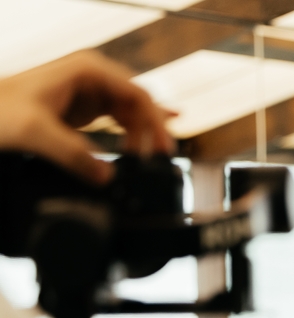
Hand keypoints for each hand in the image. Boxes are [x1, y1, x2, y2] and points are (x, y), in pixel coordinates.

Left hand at [0, 50, 172, 183]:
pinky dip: (131, 136)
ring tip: (146, 161)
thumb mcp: (35, 132)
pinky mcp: (84, 109)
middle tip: (161, 160)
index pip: (138, 94)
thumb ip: (73, 155)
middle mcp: (92, 77)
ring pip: (132, 113)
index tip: (165, 150)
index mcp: (87, 70)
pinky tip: (142, 149)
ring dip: (142, 136)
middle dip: (153, 131)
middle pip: (140, 103)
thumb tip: (107, 177)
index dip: (157, 123)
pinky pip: (119, 120)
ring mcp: (89, 92)